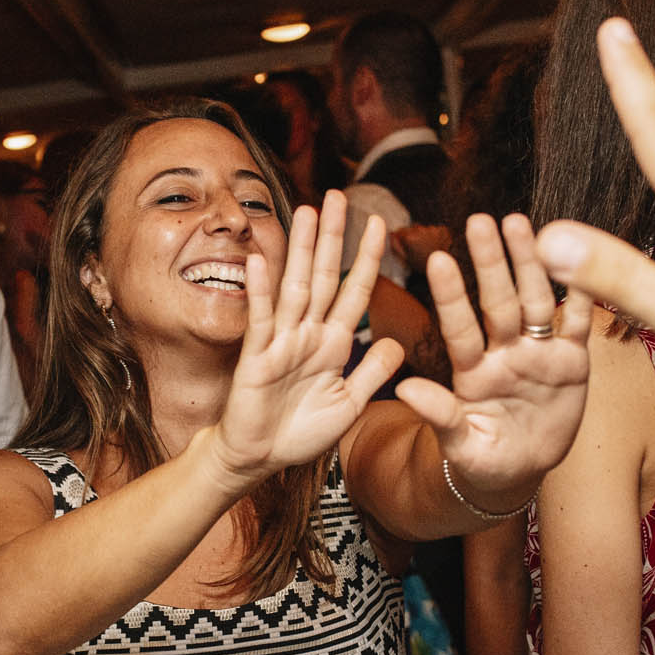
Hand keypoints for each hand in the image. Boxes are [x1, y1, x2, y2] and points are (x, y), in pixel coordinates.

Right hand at [210, 191, 402, 484]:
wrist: (259, 460)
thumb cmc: (299, 433)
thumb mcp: (349, 404)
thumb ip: (371, 373)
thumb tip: (398, 344)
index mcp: (332, 344)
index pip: (354, 291)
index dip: (366, 258)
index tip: (378, 222)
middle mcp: (307, 335)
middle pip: (323, 276)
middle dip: (332, 237)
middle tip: (337, 195)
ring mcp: (281, 343)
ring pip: (295, 288)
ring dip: (300, 250)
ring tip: (305, 212)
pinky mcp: (256, 359)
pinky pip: (262, 321)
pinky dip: (261, 291)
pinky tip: (262, 261)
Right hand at [390, 222, 451, 274]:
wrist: (447, 266)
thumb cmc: (425, 266)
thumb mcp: (406, 260)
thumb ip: (396, 246)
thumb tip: (391, 235)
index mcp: (409, 238)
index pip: (399, 231)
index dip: (400, 238)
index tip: (403, 245)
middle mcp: (420, 230)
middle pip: (411, 229)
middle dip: (412, 236)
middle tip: (417, 248)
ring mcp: (432, 228)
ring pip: (424, 229)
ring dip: (424, 235)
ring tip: (428, 248)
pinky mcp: (443, 229)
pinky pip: (435, 230)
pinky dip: (435, 235)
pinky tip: (437, 245)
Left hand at [394, 213, 592, 507]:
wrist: (520, 473)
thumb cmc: (481, 460)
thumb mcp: (460, 444)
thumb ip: (440, 415)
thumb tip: (405, 390)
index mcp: (472, 372)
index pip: (459, 327)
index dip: (451, 295)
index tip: (437, 258)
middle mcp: (504, 353)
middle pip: (498, 302)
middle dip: (491, 262)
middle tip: (480, 220)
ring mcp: (538, 353)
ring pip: (535, 301)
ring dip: (530, 264)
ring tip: (519, 222)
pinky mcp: (571, 361)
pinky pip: (577, 323)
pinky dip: (582, 295)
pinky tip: (583, 259)